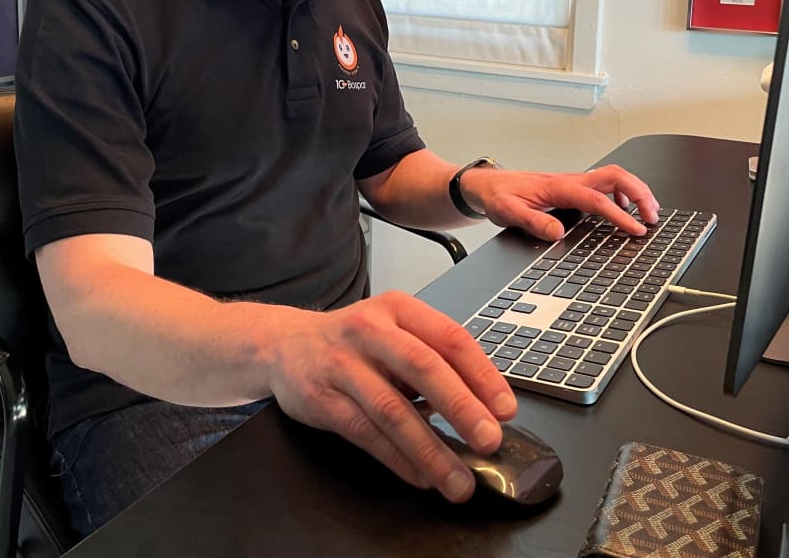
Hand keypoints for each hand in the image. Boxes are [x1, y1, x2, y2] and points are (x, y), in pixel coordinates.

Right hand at [264, 291, 516, 501]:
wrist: (282, 344)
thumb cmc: (352, 342)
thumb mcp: (393, 331)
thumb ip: (433, 359)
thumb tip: (485, 405)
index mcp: (398, 309)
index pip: (450, 338)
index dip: (482, 375)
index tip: (505, 409)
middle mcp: (370, 330)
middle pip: (423, 367)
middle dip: (461, 408)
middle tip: (488, 441)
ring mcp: (342, 364)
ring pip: (393, 410)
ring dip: (431, 450)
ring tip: (458, 480)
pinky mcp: (321, 398)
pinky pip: (365, 434)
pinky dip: (397, 459)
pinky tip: (420, 476)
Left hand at [461, 163, 658, 240]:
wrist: (487, 185)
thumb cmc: (498, 196)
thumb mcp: (508, 212)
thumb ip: (532, 222)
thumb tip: (557, 233)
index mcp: (558, 187)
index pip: (597, 199)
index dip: (619, 215)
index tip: (635, 229)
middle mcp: (570, 180)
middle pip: (615, 177)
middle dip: (640, 193)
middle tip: (653, 217)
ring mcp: (573, 181)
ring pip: (614, 177)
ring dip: (636, 191)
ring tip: (649, 213)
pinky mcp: (573, 186)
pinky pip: (605, 184)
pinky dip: (623, 193)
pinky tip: (625, 208)